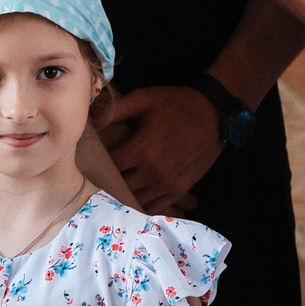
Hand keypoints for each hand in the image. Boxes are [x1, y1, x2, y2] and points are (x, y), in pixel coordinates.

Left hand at [101, 87, 222, 213]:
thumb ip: (115, 109)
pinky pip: (154, 207)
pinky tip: (135, 196)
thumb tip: (89, 118)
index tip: (91, 158)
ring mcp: (168, 183)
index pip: (108, 166)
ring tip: (116, 184)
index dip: (96, 162)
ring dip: (124, 192)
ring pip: (135, 199)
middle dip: (108, 179)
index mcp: (142, 149)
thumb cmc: (177, 104)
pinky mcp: (179, 189)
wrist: (215, 114)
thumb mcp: (145, 98)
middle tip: (100, 173)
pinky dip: (142, 204)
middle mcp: (154, 171)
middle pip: (119, 186)